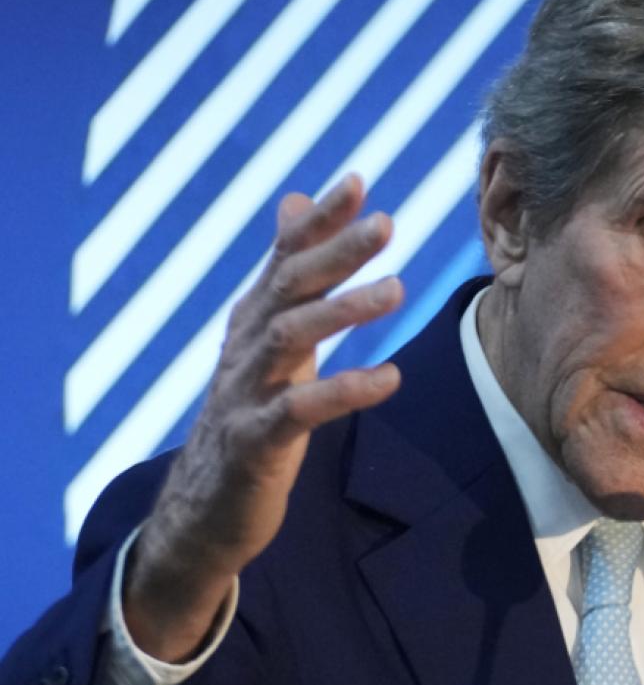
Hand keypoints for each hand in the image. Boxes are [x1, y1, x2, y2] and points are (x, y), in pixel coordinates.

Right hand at [123, 177, 404, 659]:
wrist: (205, 505)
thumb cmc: (252, 413)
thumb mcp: (271, 340)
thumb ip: (290, 276)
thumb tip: (296, 202)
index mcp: (253, 321)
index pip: (286, 258)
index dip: (317, 220)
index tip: (358, 179)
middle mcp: (244, 347)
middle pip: (288, 287)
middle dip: (335, 252)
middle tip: (386, 223)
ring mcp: (245, 392)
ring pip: (288, 339)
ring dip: (342, 311)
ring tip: (397, 289)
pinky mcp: (255, 441)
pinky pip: (300, 410)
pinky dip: (344, 391)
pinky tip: (390, 378)